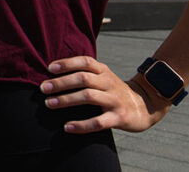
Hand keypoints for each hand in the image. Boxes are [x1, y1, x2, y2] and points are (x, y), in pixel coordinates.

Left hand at [39, 56, 168, 132]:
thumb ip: (86, 73)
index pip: (85, 62)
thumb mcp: (104, 77)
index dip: (67, 63)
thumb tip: (54, 72)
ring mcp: (114, 100)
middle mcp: (109, 83)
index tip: (50, 68)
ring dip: (66, 100)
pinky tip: (67, 127)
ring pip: (88, 97)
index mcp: (104, 71)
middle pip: (83, 78)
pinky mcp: (118, 118)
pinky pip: (98, 122)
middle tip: (43, 88)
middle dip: (61, 83)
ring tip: (49, 103)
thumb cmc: (114, 91)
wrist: (144, 107)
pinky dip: (81, 125)